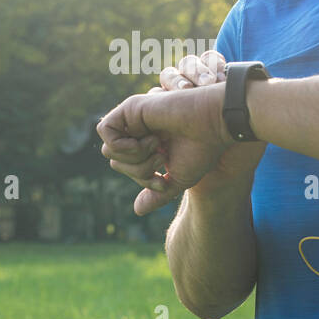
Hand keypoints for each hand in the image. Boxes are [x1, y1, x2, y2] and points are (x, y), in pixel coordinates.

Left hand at [100, 51, 267, 215]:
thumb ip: (157, 193)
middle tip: (162, 159)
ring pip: (108, 150)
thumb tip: (136, 211)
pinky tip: (148, 140)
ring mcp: (133, 118)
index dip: (143, 180)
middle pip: (115, 162)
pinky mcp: (129, 107)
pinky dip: (123, 144)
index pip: (128, 169)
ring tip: (158, 146)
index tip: (164, 180)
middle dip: (138, 171)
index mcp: (148, 145)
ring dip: (135, 158)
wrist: (213, 124)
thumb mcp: (177, 179)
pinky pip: (105, 131)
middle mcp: (138, 131)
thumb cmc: (202, 150)